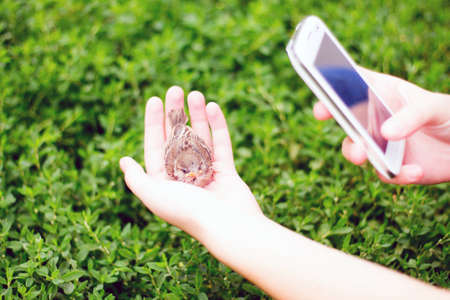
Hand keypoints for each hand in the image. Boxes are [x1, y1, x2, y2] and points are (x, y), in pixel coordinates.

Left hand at [119, 86, 261, 241]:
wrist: (227, 226)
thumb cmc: (187, 211)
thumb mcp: (154, 194)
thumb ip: (137, 178)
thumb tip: (123, 161)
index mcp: (165, 180)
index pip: (156, 145)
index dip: (153, 122)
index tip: (154, 100)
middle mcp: (184, 175)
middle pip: (177, 137)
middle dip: (175, 113)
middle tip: (174, 89)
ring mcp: (207, 172)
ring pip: (200, 137)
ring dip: (196, 115)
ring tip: (194, 93)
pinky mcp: (227, 171)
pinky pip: (221, 144)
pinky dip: (217, 126)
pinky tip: (212, 107)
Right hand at [313, 67, 449, 183]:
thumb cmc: (449, 116)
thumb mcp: (435, 107)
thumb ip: (412, 115)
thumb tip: (385, 133)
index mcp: (383, 93)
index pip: (352, 83)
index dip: (332, 86)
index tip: (323, 96)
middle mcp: (375, 118)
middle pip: (346, 116)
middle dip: (334, 116)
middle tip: (324, 115)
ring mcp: (380, 143)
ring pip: (355, 149)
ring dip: (354, 152)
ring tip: (362, 155)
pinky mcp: (391, 166)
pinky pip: (384, 173)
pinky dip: (397, 174)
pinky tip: (416, 170)